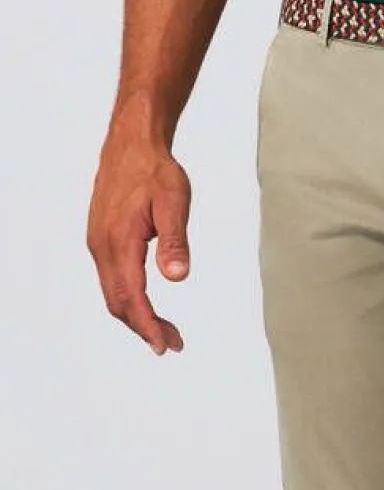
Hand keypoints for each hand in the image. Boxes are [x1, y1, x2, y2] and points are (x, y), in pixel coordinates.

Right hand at [87, 122, 190, 354]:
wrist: (131, 144)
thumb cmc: (155, 170)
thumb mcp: (174, 202)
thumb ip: (175, 240)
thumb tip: (178, 275)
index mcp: (119, 241)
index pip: (131, 296)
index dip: (148, 325)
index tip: (165, 345)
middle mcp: (102, 247)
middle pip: (118, 302)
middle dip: (144, 328)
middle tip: (173, 344)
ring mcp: (98, 244)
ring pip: (113, 293)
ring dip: (137, 316)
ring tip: (166, 332)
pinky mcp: (101, 239)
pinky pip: (111, 280)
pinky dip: (129, 299)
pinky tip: (147, 305)